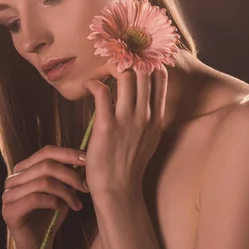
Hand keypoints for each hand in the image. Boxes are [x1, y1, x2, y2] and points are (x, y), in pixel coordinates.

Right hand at [1, 146, 89, 248]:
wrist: (38, 246)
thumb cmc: (51, 215)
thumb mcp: (63, 190)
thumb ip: (68, 175)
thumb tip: (85, 158)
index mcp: (24, 169)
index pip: (47, 152)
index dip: (68, 154)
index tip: (88, 160)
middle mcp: (13, 179)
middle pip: (46, 165)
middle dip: (71, 175)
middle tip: (86, 187)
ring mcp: (8, 195)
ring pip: (43, 182)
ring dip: (66, 192)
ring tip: (77, 204)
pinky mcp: (9, 211)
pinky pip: (35, 199)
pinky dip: (54, 202)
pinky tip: (62, 209)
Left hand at [81, 65, 167, 197]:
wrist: (118, 189)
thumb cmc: (131, 164)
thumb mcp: (150, 139)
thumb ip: (151, 118)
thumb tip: (147, 100)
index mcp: (156, 118)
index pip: (160, 78)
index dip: (148, 63)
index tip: (135, 60)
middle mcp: (144, 116)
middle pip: (143, 72)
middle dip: (129, 61)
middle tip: (114, 61)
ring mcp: (127, 120)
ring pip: (125, 77)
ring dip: (112, 69)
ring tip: (102, 72)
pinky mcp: (106, 126)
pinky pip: (102, 92)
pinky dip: (93, 84)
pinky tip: (89, 85)